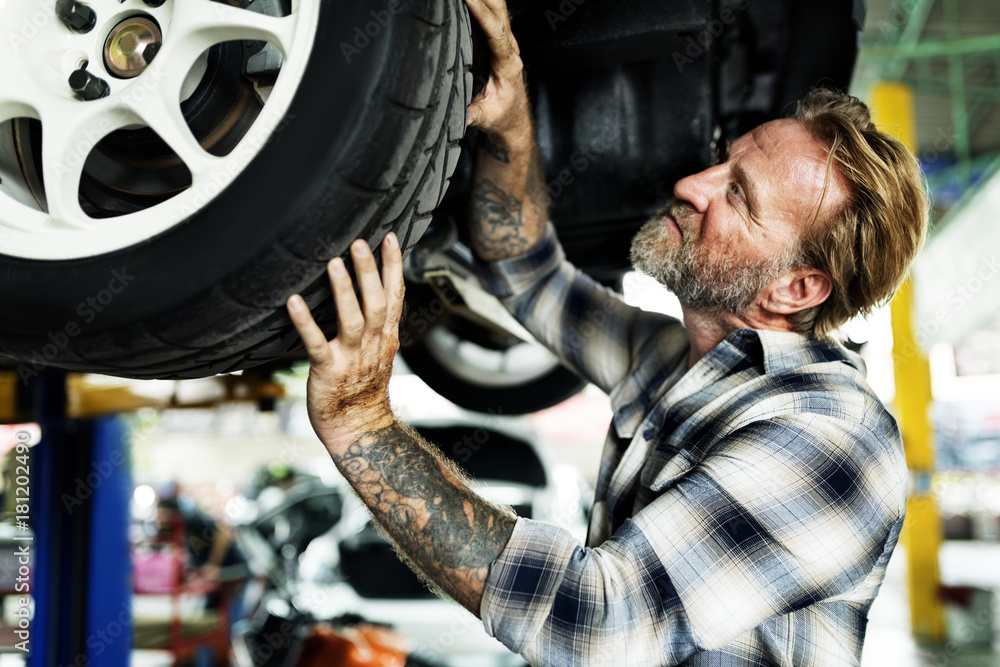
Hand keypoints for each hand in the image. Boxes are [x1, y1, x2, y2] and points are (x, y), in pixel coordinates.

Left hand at [286, 234, 402, 451]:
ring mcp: (351, 357)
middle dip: (370, 271)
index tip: (389, 238)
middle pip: (375, 302)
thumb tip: (372, 290)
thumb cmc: (363, 388)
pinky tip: (294, 302)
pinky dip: (305, 322)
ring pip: (352, 319)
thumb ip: (377, 322)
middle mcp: (372, 343)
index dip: (393, 266)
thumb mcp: (379, 351)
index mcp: (385, 336)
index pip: (394, 295)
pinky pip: (316, 343)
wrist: (359, 428)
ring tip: (334, 263)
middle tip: (360, 243)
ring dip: (344, 290)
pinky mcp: (328, 370)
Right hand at [465, 0, 530, 141]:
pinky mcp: (496, 40)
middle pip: (500, 11)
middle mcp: (510, 49)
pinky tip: (467, 0)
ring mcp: (505, 42)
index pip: (497, 33)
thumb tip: (456, 113)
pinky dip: (479, 4)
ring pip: (496, 9)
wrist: (513, 117)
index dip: (482, 14)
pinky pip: (489, 15)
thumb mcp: (485, 118)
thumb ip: (471, 114)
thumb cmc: (501, 115)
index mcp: (508, 65)